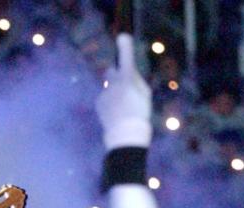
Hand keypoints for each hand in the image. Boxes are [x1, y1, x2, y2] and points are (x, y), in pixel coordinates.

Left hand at [95, 34, 152, 149]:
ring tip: (121, 107)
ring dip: (113, 92)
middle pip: (111, 71)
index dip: (125, 46)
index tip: (122, 37)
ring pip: (108, 87)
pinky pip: (104, 98)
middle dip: (115, 75)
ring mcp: (104, 92)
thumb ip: (136, 80)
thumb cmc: (140, 114)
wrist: (125, 134)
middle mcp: (113, 82)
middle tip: (123, 86)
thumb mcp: (145, 94)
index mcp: (127, 78)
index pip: (126, 58)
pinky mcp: (98, 102)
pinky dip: (109, 102)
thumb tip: (130, 73)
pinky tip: (115, 113)